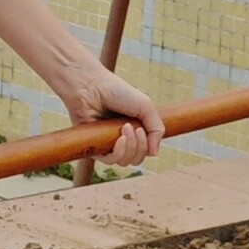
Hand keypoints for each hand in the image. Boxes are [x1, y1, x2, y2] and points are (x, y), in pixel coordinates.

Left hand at [48, 57, 165, 168]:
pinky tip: (119, 139)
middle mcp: (122, 138)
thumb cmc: (117, 92)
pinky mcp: (95, 146)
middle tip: (133, 129)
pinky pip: (109, 161)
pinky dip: (118, 152)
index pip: (145, 150)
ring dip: (129, 149)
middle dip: (139, 147)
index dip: (147, 146)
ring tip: (124, 129)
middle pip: (136, 159)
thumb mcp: (145, 106)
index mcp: (135, 129)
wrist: (91, 87)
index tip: (141, 129)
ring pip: (124, 162)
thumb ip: (156, 129)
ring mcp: (108, 143)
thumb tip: (155, 154)